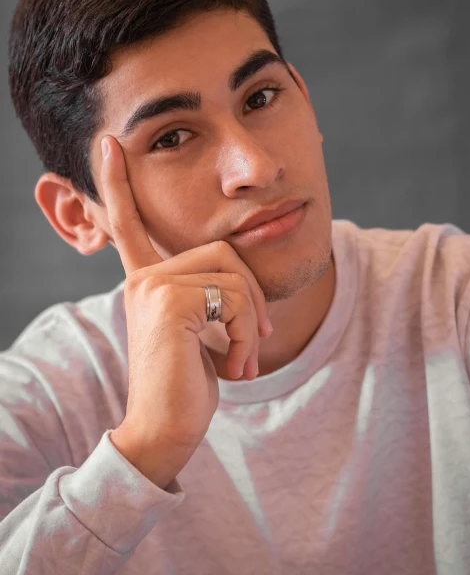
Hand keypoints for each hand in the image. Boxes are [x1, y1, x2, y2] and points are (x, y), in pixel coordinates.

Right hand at [100, 135, 271, 486]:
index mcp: (146, 280)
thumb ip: (213, 297)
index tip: (109, 145)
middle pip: (223, 250)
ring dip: (251, 323)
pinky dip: (247, 335)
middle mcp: (143, 278)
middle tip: (256, 337)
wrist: (166, 429)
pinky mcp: (167, 302)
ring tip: (242, 358)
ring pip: (234, 276)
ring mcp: (152, 287)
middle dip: (252, 296)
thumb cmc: (188, 382)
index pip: (130, 225)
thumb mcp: (203, 331)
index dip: (118, 184)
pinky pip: (234, 298)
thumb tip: (249, 288)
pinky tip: (234, 366)